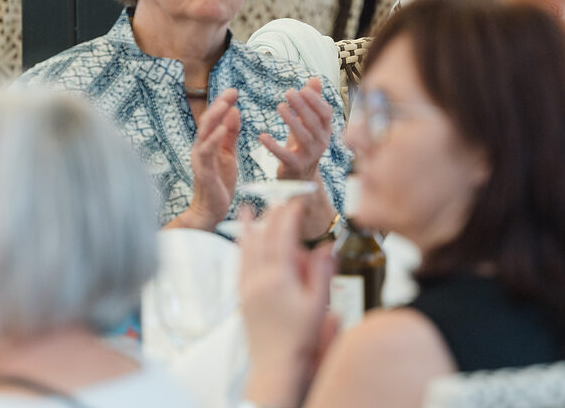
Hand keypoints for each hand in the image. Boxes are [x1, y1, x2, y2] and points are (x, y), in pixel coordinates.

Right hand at [183, 88, 240, 229]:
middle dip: (219, 105)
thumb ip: (231, 134)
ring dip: (215, 117)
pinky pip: (207, 152)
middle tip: (232, 91)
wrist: (212, 209)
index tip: (234, 90)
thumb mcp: (229, 153)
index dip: (222, 103)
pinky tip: (225, 128)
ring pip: (204, 133)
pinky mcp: (204, 171)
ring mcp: (200, 159)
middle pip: (207, 121)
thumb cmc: (220, 180)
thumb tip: (234, 110)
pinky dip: (215, 138)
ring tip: (226, 104)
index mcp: (207, 143)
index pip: (213, 119)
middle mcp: (200, 148)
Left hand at [240, 202, 339, 407]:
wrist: (275, 364)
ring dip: (249, 227)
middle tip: (279, 201)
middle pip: (263, 239)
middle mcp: (259, 280)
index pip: (283, 238)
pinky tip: (241, 243)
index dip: (289, 218)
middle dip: (271, 217)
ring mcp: (247, 288)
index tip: (296, 204)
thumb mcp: (318, 303)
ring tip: (247, 209)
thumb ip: (321, 271)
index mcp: (279, 279)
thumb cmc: (299, 338)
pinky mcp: (242, 297)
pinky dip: (241, 248)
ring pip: (246, 250)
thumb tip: (325, 246)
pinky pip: (239, 264)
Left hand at [263, 78, 333, 182]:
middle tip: (289, 92)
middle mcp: (321, 143)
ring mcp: (310, 155)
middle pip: (314, 122)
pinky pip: (284, 155)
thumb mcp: (310, 123)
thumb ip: (313, 101)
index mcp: (326, 130)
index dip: (316, 100)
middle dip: (302, 106)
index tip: (303, 88)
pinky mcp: (295, 166)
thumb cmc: (304, 144)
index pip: (326, 113)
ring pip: (303, 136)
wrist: (301, 177)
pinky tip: (262, 136)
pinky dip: (273, 145)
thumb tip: (315, 79)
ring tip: (280, 107)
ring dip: (291, 120)